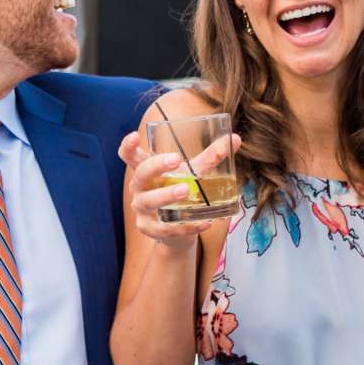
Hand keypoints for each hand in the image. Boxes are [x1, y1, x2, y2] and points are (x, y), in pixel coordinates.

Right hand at [119, 128, 241, 246]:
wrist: (179, 228)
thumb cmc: (182, 192)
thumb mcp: (194, 172)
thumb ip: (211, 157)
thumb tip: (235, 139)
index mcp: (146, 169)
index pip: (129, 155)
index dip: (128, 146)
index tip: (135, 135)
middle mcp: (139, 188)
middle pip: (140, 174)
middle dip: (156, 166)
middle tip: (176, 161)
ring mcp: (142, 209)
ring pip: (148, 201)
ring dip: (165, 195)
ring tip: (186, 190)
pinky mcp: (149, 229)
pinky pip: (165, 227)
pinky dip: (185, 225)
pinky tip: (204, 222)